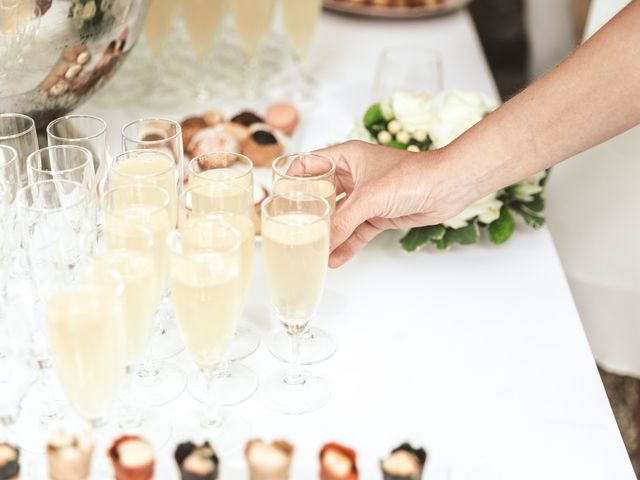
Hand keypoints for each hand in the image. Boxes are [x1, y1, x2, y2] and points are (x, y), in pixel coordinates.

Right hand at [303, 140, 464, 267]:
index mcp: (346, 157)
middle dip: (308, 214)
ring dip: (327, 234)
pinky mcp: (378, 215)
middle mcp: (353, 176)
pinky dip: (345, 245)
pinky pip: (355, 232)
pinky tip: (333, 259)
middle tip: (289, 231)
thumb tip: (324, 243)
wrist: (448, 187)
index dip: (292, 178)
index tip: (277, 197)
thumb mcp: (370, 197)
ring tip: (309, 251)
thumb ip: (344, 221)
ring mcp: (366, 197)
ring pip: (338, 217)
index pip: (309, 164)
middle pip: (321, 195)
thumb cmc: (412, 175)